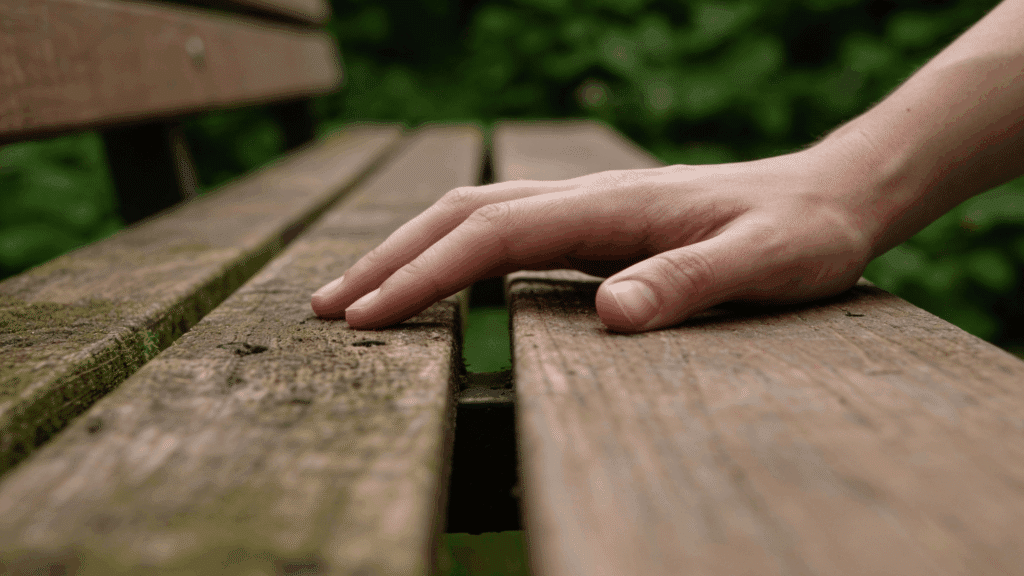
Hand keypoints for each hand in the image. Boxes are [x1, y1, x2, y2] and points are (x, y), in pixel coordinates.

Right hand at [310, 145, 875, 332]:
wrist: (828, 197)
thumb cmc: (801, 233)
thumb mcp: (764, 264)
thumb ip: (689, 283)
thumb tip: (609, 315)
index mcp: (611, 205)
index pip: (492, 235)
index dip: (423, 274)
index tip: (367, 316)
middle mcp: (585, 198)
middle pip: (462, 213)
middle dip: (389, 259)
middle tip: (325, 309)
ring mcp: (586, 208)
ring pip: (473, 214)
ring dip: (408, 250)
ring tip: (355, 294)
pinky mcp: (593, 225)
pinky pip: (502, 230)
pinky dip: (450, 252)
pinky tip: (435, 278)